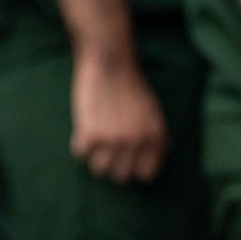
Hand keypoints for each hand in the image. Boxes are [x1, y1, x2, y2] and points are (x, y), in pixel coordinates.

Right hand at [70, 51, 165, 182]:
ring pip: (99, 170)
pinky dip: (79, 142)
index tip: (126, 159)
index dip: (134, 167)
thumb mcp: (154, 111)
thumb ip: (156, 137)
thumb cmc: (130, 86)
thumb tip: (161, 156)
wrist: (110, 62)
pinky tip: (84, 127)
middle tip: (107, 148)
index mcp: (155, 138)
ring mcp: (112, 140)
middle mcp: (136, 142)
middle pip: (121, 177)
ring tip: (95, 138)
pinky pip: (80, 153)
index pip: (146, 175)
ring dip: (94, 156)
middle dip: (113, 164)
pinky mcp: (89, 134)